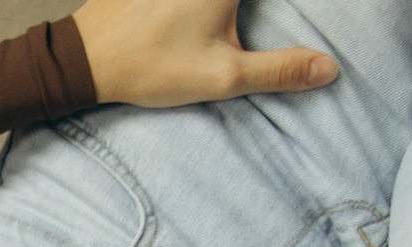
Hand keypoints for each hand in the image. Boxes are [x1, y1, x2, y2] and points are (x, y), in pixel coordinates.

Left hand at [73, 0, 338, 107]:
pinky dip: (214, 4)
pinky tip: (211, 16)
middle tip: (239, 26)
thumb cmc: (150, 66)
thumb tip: (328, 69)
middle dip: (262, 8)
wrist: (83, 60)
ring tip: (231, 20)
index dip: (293, 6)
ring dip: (234, 7)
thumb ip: (278, 70)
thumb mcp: (222, 76)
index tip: (280, 19)